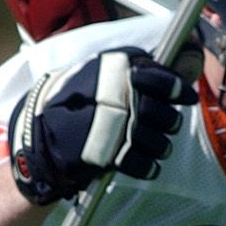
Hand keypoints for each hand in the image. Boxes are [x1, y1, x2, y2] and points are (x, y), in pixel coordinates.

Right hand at [8, 46, 196, 204]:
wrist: (38, 133)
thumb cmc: (77, 101)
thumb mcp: (103, 73)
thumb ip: (140, 69)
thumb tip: (187, 58)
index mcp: (112, 70)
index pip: (157, 77)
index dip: (177, 89)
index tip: (187, 96)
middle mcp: (112, 95)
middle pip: (160, 111)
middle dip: (169, 121)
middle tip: (168, 124)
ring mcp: (108, 125)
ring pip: (155, 139)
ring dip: (160, 146)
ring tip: (157, 146)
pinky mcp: (103, 153)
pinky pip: (140, 163)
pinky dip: (147, 166)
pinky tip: (147, 166)